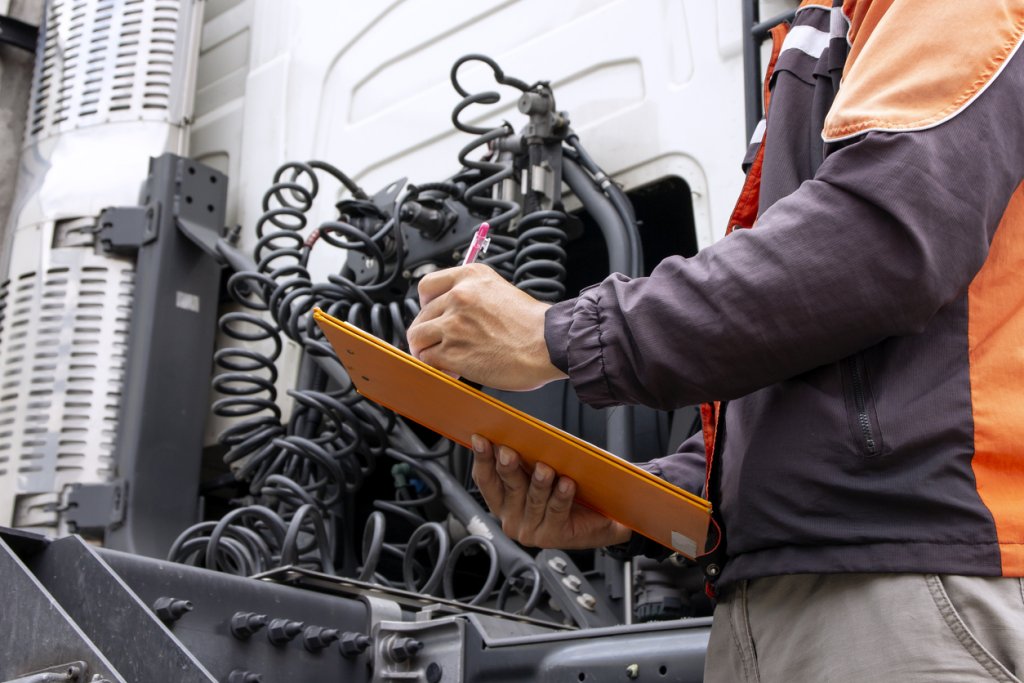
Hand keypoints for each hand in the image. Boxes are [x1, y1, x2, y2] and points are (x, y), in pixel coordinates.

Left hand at [407, 264, 566, 390]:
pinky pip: (427, 359)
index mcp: (470, 277)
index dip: (425, 304)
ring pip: (418, 338)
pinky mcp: (452, 351)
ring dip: (427, 351)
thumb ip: (474, 296)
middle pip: (421, 315)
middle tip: (443, 345)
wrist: (549, 344)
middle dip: (429, 333)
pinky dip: (436, 367)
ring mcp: (453, 324)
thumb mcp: (501, 291)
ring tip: (445, 360)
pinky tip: (453, 370)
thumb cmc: (532, 325)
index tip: (432, 315)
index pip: (426, 286)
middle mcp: (458, 296)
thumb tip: (454, 311)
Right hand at [470, 435, 630, 548]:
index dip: (482, 459)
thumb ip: (528, 461)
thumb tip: (521, 435)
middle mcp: (512, 517)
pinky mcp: (553, 536)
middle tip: (508, 453)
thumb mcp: (543, 473)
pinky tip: (566, 484)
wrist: (603, 518)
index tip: (481, 439)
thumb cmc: (568, 491)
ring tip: (545, 468)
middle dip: (507, 468)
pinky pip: (556, 511)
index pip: (486, 479)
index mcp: (503, 501)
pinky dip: (561, 496)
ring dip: (539, 482)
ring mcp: (531, 530)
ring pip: (533, 500)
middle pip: (507, 488)